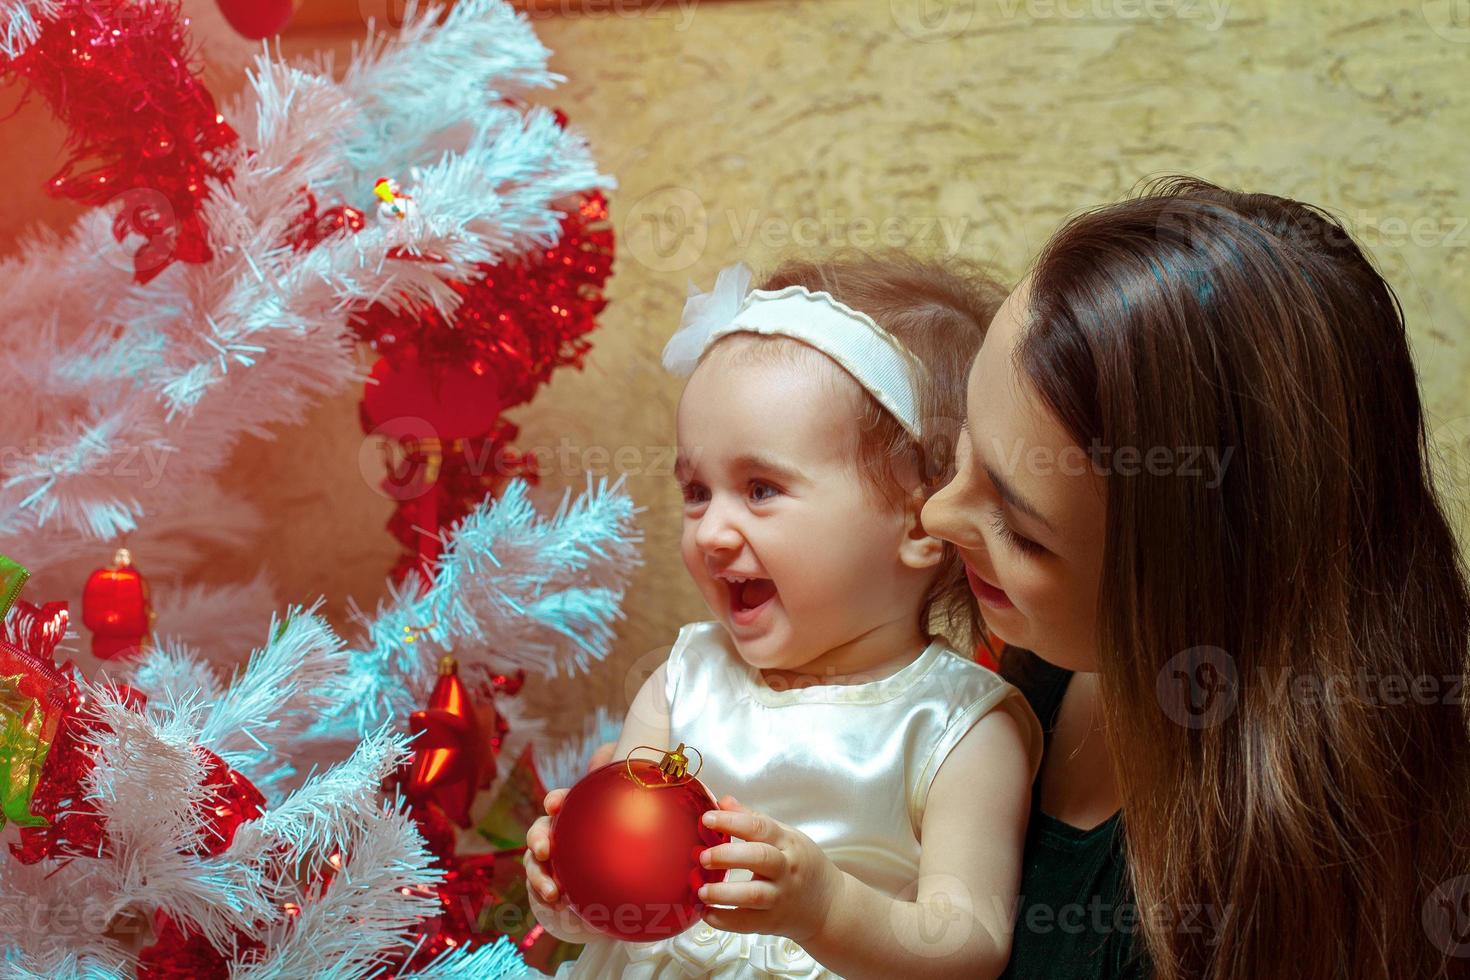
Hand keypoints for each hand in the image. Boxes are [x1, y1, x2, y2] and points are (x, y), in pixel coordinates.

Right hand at [522, 741, 617, 939]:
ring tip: (552, 892)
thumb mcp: (627, 807)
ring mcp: (553, 861)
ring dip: (538, 876)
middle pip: (540, 831)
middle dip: (537, 838)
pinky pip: (542, 889)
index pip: (561, 802)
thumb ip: (622, 784)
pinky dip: (545, 896)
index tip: (556, 805)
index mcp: (574, 813)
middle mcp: (559, 834)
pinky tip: (558, 905)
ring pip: (535, 864)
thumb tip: (619, 760)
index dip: (557, 801)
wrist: (621, 876)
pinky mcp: (553, 884)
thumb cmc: (621, 833)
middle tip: (545, 850)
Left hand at [696, 796, 845, 943]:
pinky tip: (706, 914)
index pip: (760, 827)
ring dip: (724, 893)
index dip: (732, 821)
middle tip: (702, 856)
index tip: (707, 819)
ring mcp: (781, 897)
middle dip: (728, 856)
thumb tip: (723, 802)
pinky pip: (747, 923)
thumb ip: (754, 819)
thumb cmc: (803, 865)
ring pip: (754, 895)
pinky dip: (725, 921)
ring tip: (701, 891)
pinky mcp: (773, 922)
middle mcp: (786, 869)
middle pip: (759, 858)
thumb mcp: (786, 837)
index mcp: (787, 843)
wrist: (829, 906)